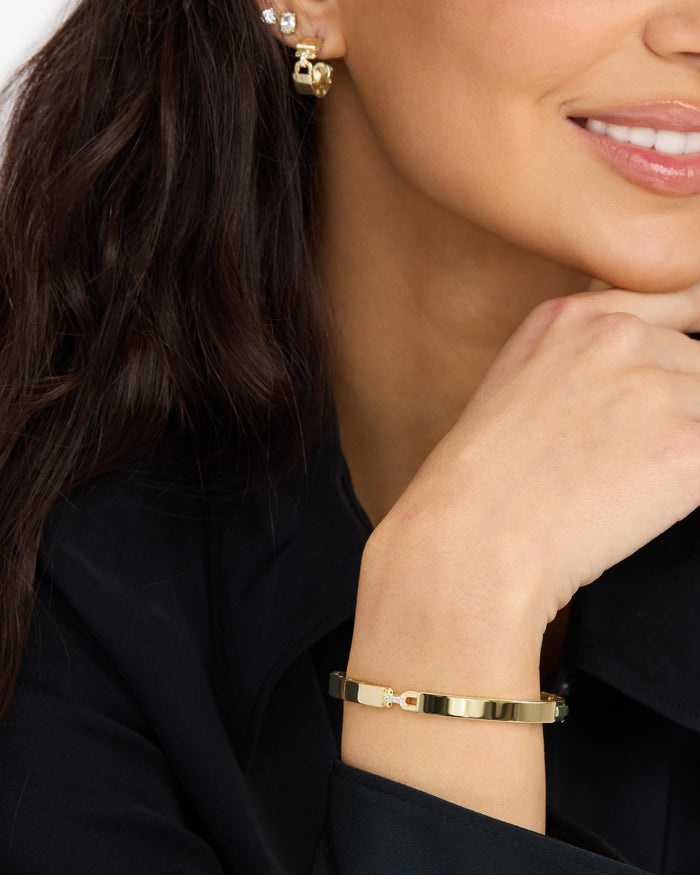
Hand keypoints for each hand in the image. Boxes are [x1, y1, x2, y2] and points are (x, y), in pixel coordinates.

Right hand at [357, 285, 699, 646]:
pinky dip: (687, 485)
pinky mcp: (688, 444)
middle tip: (620, 458)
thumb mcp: (515, 385)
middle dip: (676, 409)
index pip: (674, 307)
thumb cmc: (482, 483)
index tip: (670, 386)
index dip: (674, 358)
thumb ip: (579, 359)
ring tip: (623, 483)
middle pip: (694, 365)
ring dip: (680, 446)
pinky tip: (642, 502)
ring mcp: (655, 386)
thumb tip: (638, 375)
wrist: (475, 538)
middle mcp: (617, 336)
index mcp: (572, 317)